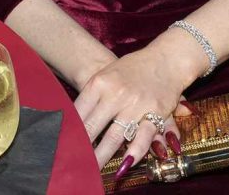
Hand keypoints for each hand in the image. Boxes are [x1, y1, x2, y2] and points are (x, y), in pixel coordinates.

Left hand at [74, 43, 198, 176]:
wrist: (166, 58)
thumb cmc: (132, 67)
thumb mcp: (107, 74)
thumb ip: (92, 94)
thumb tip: (73, 117)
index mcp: (100, 82)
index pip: (78, 112)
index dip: (69, 130)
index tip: (62, 143)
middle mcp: (116, 94)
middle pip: (92, 127)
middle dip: (81, 147)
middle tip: (71, 162)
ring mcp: (135, 105)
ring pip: (114, 136)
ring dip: (101, 156)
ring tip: (91, 170)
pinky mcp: (155, 113)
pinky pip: (143, 137)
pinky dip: (134, 152)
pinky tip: (125, 164)